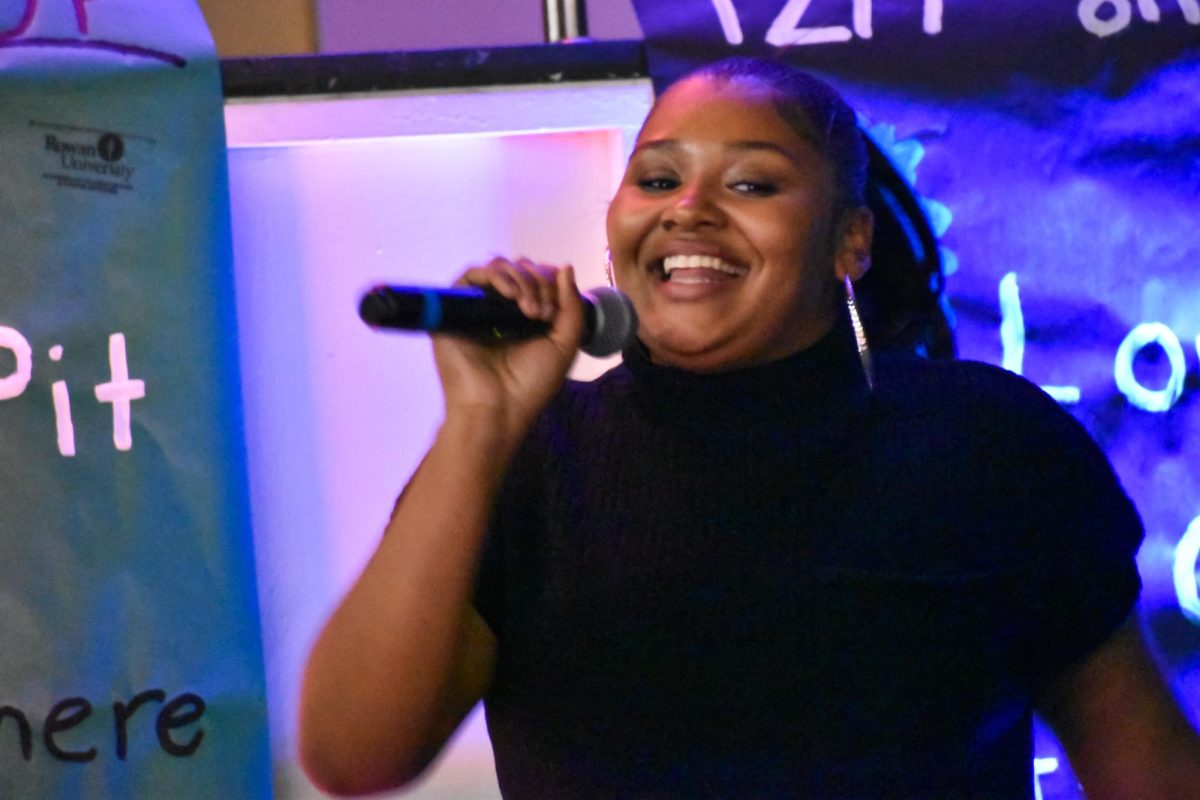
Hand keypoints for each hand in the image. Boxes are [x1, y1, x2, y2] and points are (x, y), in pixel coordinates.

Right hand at [432, 257, 584, 441]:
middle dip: (537, 282)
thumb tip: (565, 267)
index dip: (550, 282)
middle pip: (519, 269)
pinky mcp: (455, 308)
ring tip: (528, 309)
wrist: (498, 408)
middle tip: (541, 313)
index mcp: (524, 317)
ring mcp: (477, 307)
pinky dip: (495, 276)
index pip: (537, 278)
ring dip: (521, 279)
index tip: (554, 311)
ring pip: (498, 267)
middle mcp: (500, 309)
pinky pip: (472, 275)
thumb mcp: (565, 344)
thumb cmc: (531, 384)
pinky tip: (510, 295)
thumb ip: (572, 306)